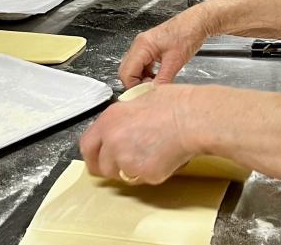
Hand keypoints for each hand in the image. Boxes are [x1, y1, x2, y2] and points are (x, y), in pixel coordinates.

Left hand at [79, 84, 198, 184]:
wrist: (193, 119)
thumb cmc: (175, 104)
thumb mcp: (140, 101)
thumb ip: (124, 118)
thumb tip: (126, 126)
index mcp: (110, 120)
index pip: (87, 146)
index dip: (93, 156)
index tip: (98, 160)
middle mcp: (113, 141)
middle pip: (102, 166)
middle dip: (113, 167)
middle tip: (128, 162)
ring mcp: (127, 160)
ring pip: (123, 175)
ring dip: (132, 170)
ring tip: (152, 153)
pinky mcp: (145, 174)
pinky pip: (144, 179)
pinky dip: (153, 173)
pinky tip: (165, 157)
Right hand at [117, 9, 211, 87]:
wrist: (197, 22)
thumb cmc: (188, 34)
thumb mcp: (176, 62)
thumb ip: (163, 80)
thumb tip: (154, 93)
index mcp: (142, 46)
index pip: (127, 73)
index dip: (134, 86)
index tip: (145, 94)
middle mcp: (139, 44)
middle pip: (126, 71)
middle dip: (135, 83)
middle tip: (149, 91)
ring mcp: (143, 45)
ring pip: (133, 68)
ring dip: (141, 78)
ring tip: (155, 84)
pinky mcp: (150, 47)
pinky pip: (141, 63)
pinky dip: (146, 73)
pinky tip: (157, 77)